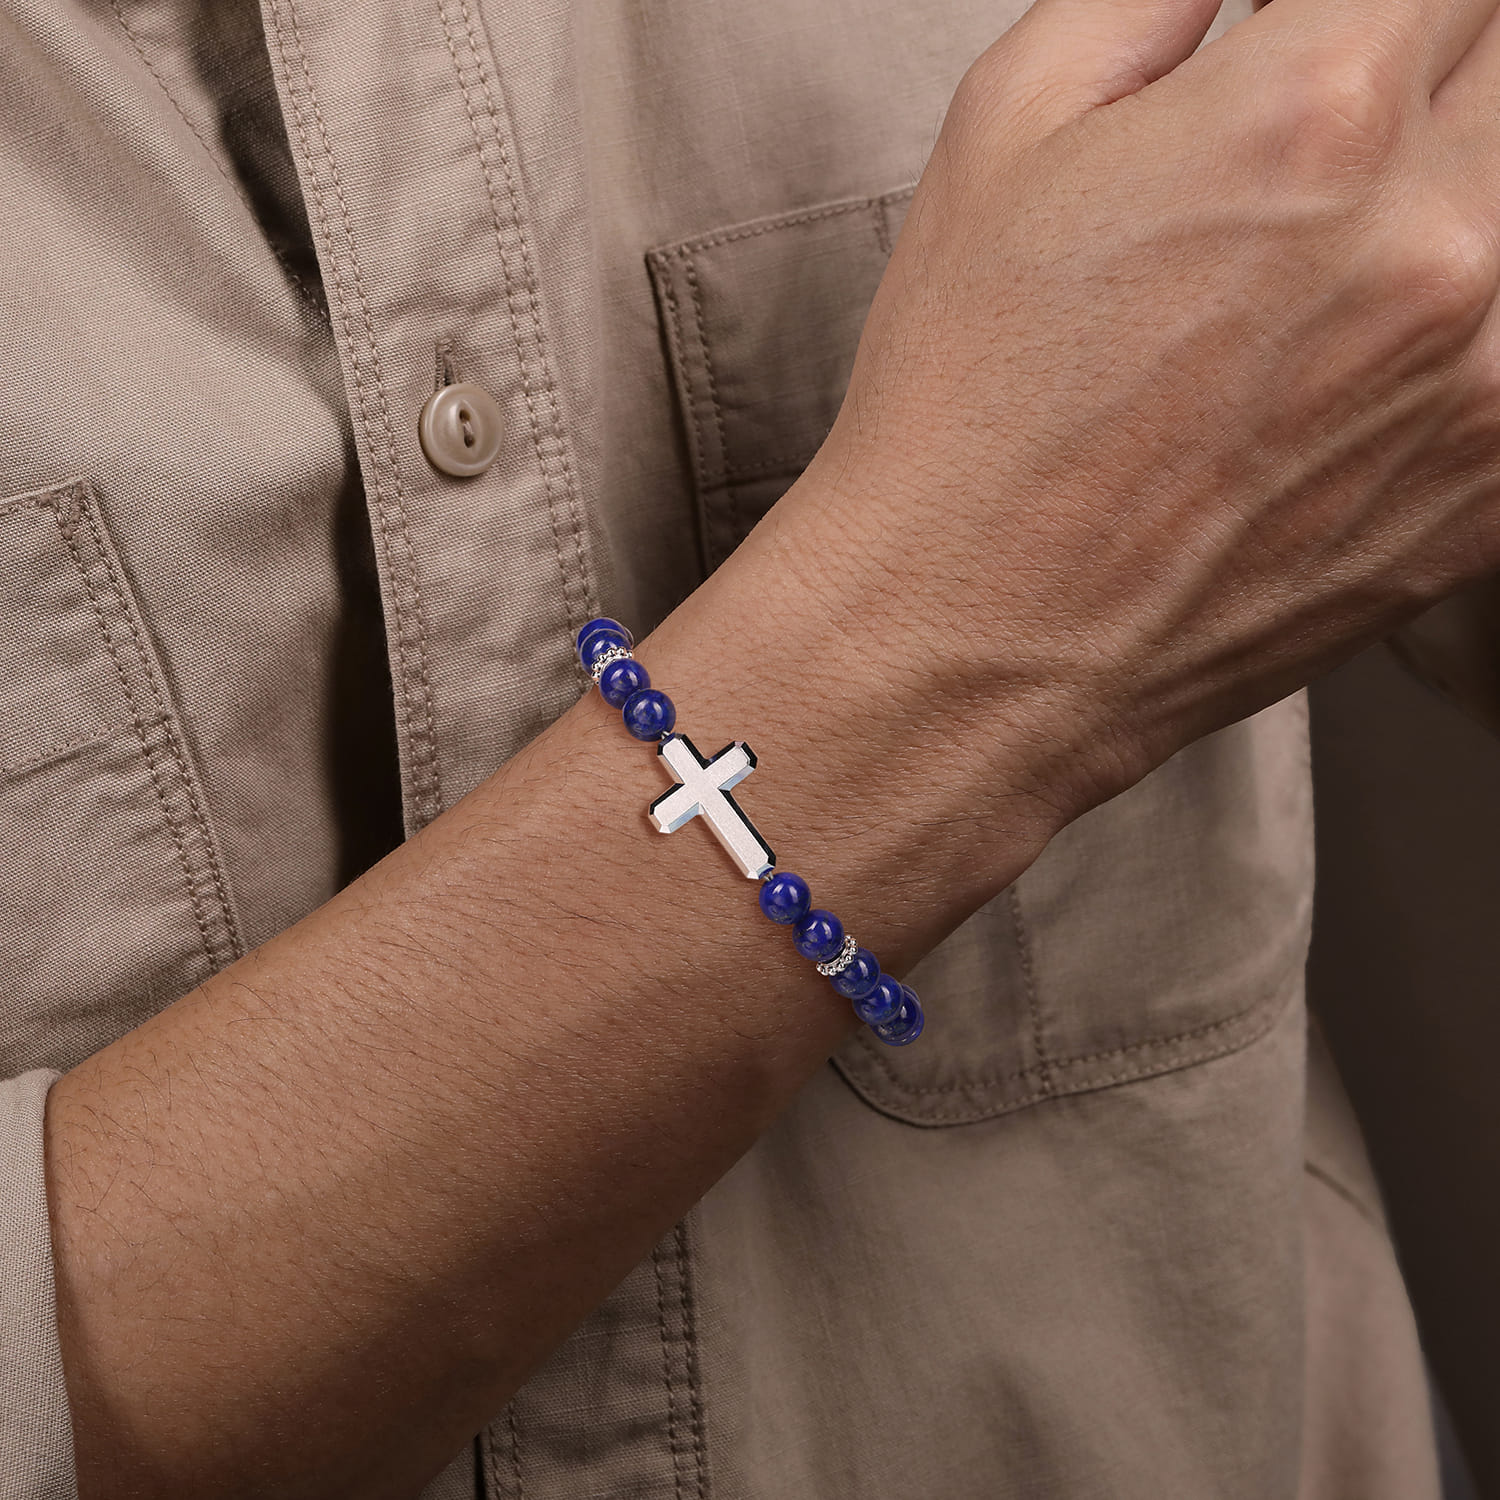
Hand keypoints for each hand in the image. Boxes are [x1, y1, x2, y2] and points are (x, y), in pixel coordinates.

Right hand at [785, 0, 1499, 819]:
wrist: (971, 638)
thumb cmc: (965, 411)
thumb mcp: (1004, 127)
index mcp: (1313, 114)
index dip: (1381, 4)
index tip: (1341, 40)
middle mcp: (1432, 239)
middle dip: (1418, 87)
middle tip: (1302, 170)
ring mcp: (1484, 382)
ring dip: (1439, 216)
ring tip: (1308, 292)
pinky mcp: (1490, 497)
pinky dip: (1450, 345)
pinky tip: (1332, 383)